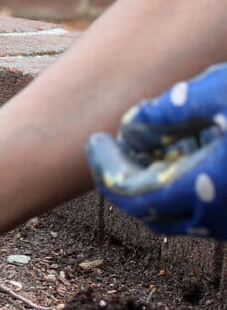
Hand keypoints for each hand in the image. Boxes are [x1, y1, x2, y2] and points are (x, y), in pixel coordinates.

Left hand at [87, 62, 226, 237]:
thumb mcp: (222, 92)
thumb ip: (173, 108)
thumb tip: (131, 125)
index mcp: (208, 189)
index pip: (135, 196)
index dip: (107, 169)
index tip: (95, 141)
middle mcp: (222, 217)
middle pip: (151, 211)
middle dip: (126, 177)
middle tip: (111, 144)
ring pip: (179, 212)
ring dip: (156, 180)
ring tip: (149, 138)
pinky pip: (205, 208)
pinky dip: (184, 182)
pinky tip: (189, 145)